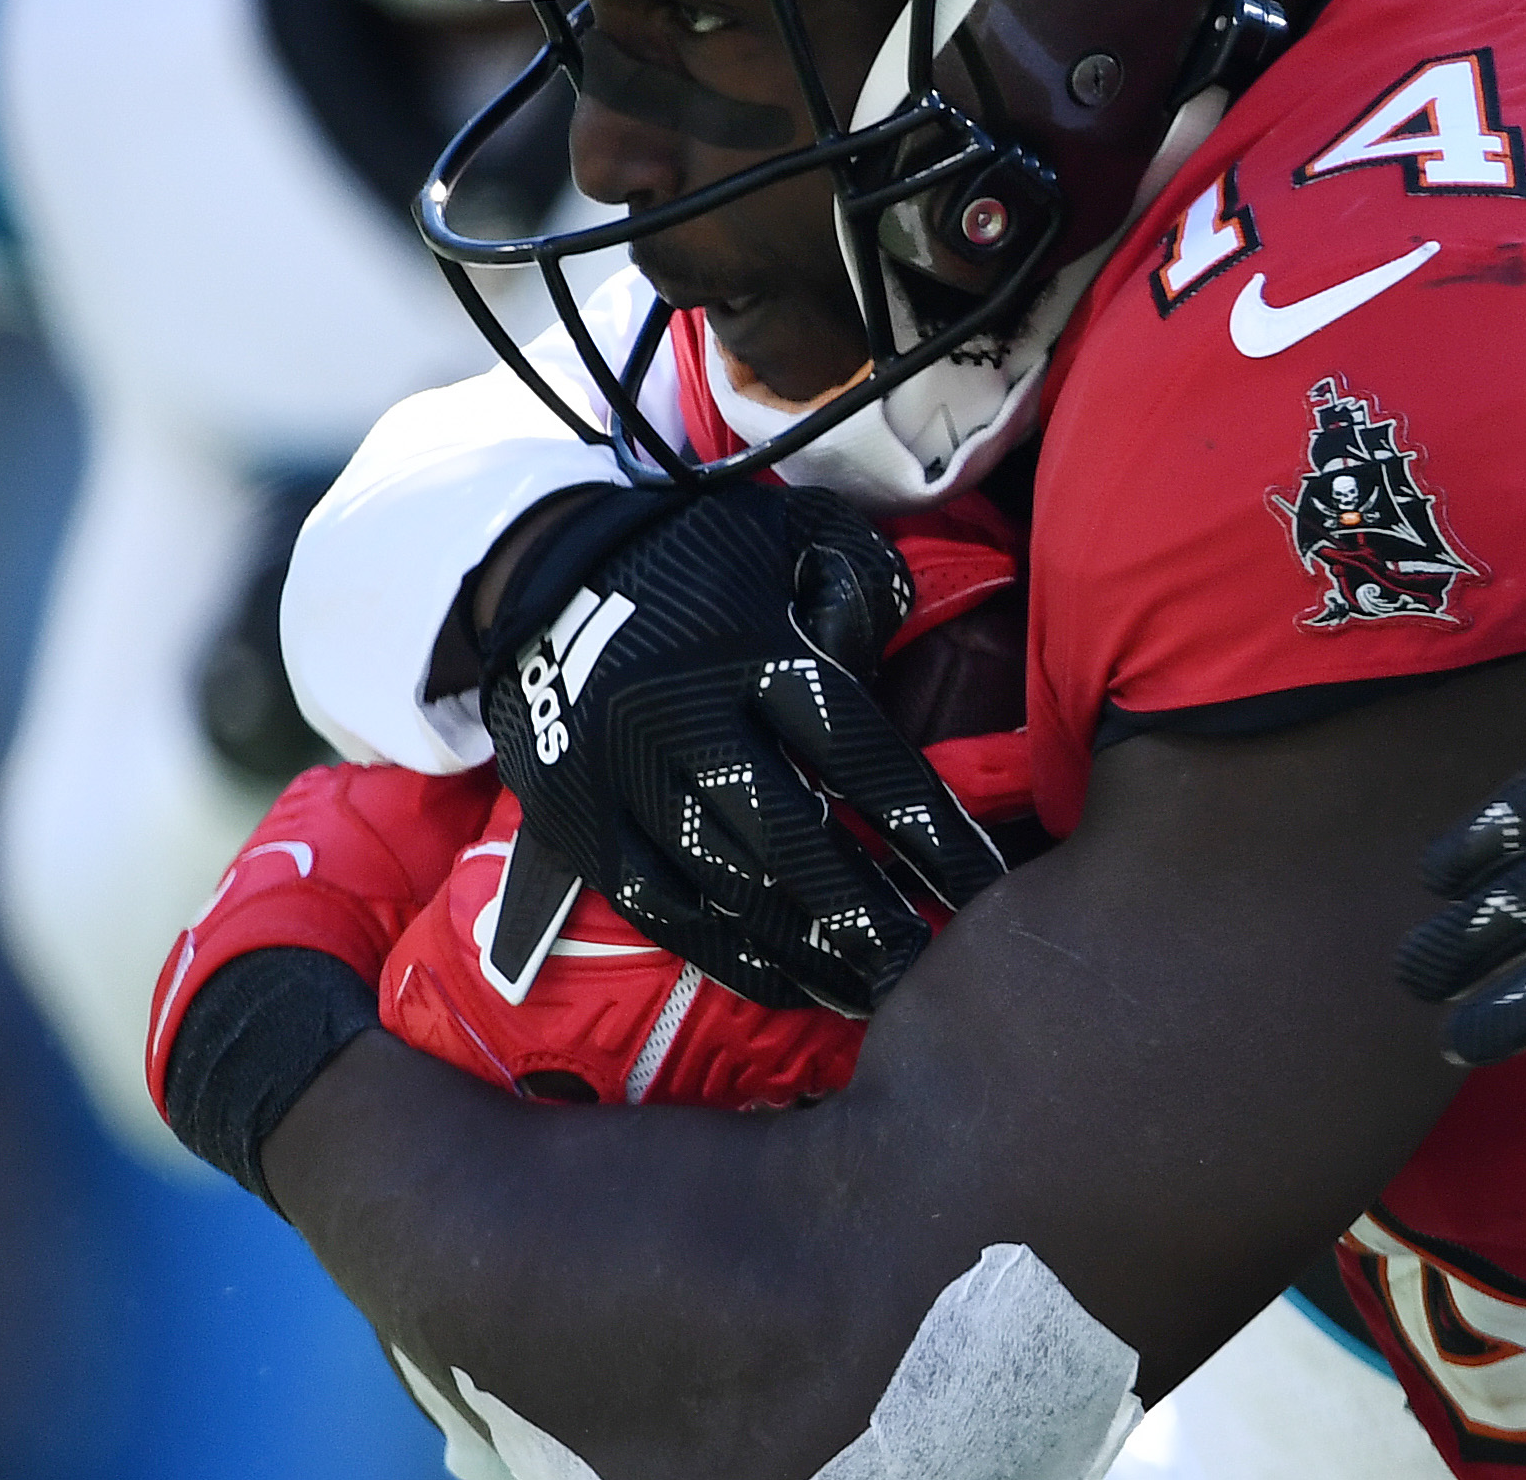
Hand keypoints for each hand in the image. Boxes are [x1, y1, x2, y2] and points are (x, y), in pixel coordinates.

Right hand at [479, 483, 1002, 1014]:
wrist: (540, 570)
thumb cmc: (699, 553)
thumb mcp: (796, 534)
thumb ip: (863, 586)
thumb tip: (889, 662)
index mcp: (747, 651)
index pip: (855, 753)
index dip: (925, 830)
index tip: (984, 891)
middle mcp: (680, 721)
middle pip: (786, 839)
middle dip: (864, 914)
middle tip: (928, 969)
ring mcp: (621, 780)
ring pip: (723, 888)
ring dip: (805, 949)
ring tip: (873, 991)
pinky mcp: (580, 823)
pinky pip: (661, 910)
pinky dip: (729, 955)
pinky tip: (791, 983)